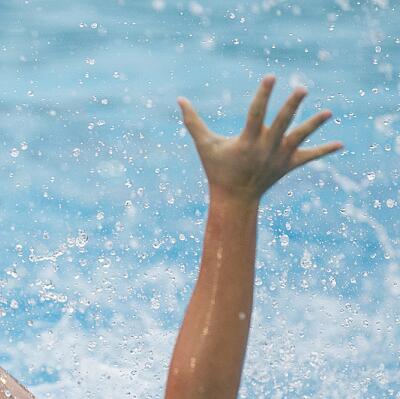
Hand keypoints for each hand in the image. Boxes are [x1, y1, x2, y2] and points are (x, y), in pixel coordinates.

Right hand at [178, 75, 341, 202]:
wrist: (234, 199)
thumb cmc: (218, 169)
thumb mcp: (204, 145)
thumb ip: (193, 122)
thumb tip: (179, 100)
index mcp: (247, 142)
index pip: (256, 114)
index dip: (263, 95)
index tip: (271, 77)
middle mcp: (265, 149)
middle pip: (282, 124)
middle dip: (291, 106)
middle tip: (302, 89)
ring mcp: (279, 157)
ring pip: (299, 138)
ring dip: (314, 126)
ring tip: (328, 113)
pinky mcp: (288, 165)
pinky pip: (309, 157)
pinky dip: (324, 151)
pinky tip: (341, 145)